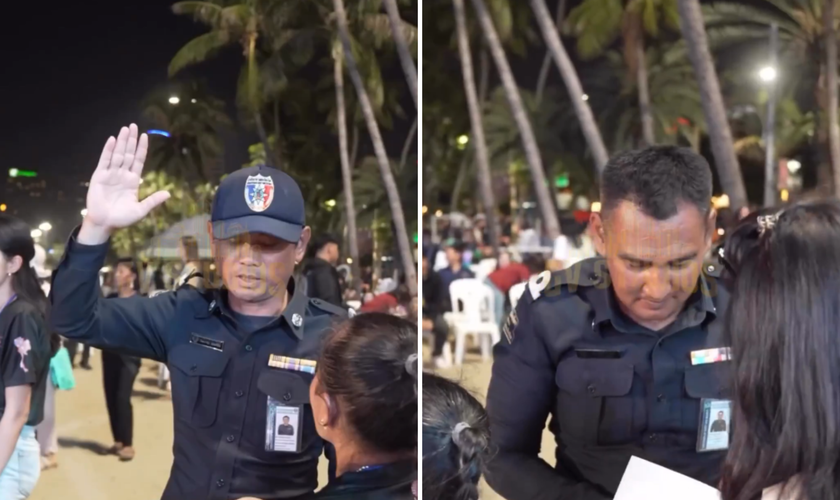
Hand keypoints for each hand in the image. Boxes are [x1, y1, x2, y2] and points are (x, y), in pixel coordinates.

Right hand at [79, 124, 169, 242]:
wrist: (104, 224)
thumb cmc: (122, 218)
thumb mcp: (141, 210)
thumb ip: (153, 200)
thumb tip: (169, 193)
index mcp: (133, 181)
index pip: (138, 160)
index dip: (141, 148)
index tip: (145, 136)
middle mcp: (122, 174)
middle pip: (128, 153)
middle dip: (131, 140)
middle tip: (134, 125)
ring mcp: (110, 174)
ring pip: (117, 154)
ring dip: (121, 141)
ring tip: (125, 128)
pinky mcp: (99, 176)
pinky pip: (104, 161)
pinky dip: (108, 150)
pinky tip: (112, 140)